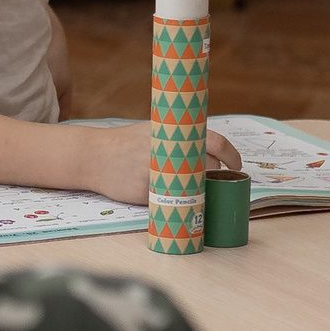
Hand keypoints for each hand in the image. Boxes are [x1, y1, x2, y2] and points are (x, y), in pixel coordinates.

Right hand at [82, 122, 239, 205]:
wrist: (92, 156)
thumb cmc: (124, 144)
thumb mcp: (152, 131)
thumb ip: (178, 139)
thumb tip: (207, 152)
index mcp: (173, 133)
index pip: (216, 143)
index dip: (232, 156)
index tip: (237, 166)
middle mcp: (170, 152)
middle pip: (208, 167)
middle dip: (211, 173)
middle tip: (203, 176)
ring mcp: (160, 173)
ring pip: (193, 185)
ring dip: (194, 187)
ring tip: (182, 184)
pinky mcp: (148, 192)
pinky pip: (172, 199)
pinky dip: (173, 198)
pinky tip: (165, 193)